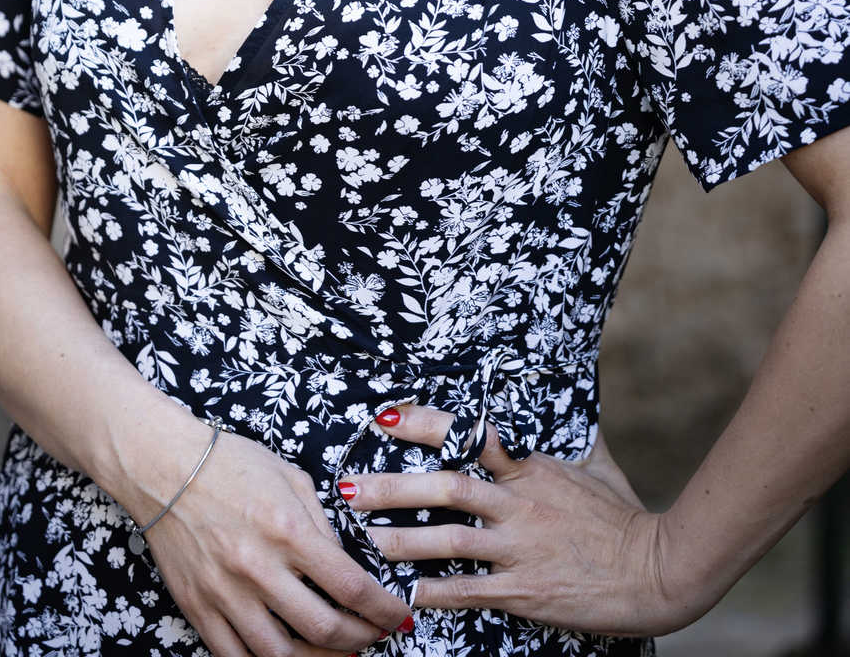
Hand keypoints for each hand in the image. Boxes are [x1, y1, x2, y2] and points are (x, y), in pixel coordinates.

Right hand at [131, 422, 412, 656]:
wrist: (163, 466)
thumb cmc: (230, 463)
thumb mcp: (290, 477)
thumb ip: (321, 523)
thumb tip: (346, 563)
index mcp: (288, 529)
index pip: (350, 586)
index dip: (382, 610)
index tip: (396, 616)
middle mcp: (259, 567)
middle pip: (323, 629)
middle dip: (359, 640)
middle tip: (372, 636)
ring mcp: (226, 593)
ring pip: (281, 656)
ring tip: (335, 652)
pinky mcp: (198, 608)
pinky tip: (287, 656)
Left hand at [337, 402, 699, 638]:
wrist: (656, 570)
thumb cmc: (624, 517)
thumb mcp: (595, 465)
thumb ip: (568, 437)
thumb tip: (562, 404)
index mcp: (530, 468)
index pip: (468, 436)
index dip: (424, 424)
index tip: (384, 416)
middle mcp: (519, 503)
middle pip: (445, 487)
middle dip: (391, 487)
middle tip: (346, 487)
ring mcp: (520, 547)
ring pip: (448, 539)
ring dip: (401, 540)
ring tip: (361, 542)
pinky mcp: (524, 590)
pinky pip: (470, 592)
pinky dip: (435, 594)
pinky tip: (404, 597)